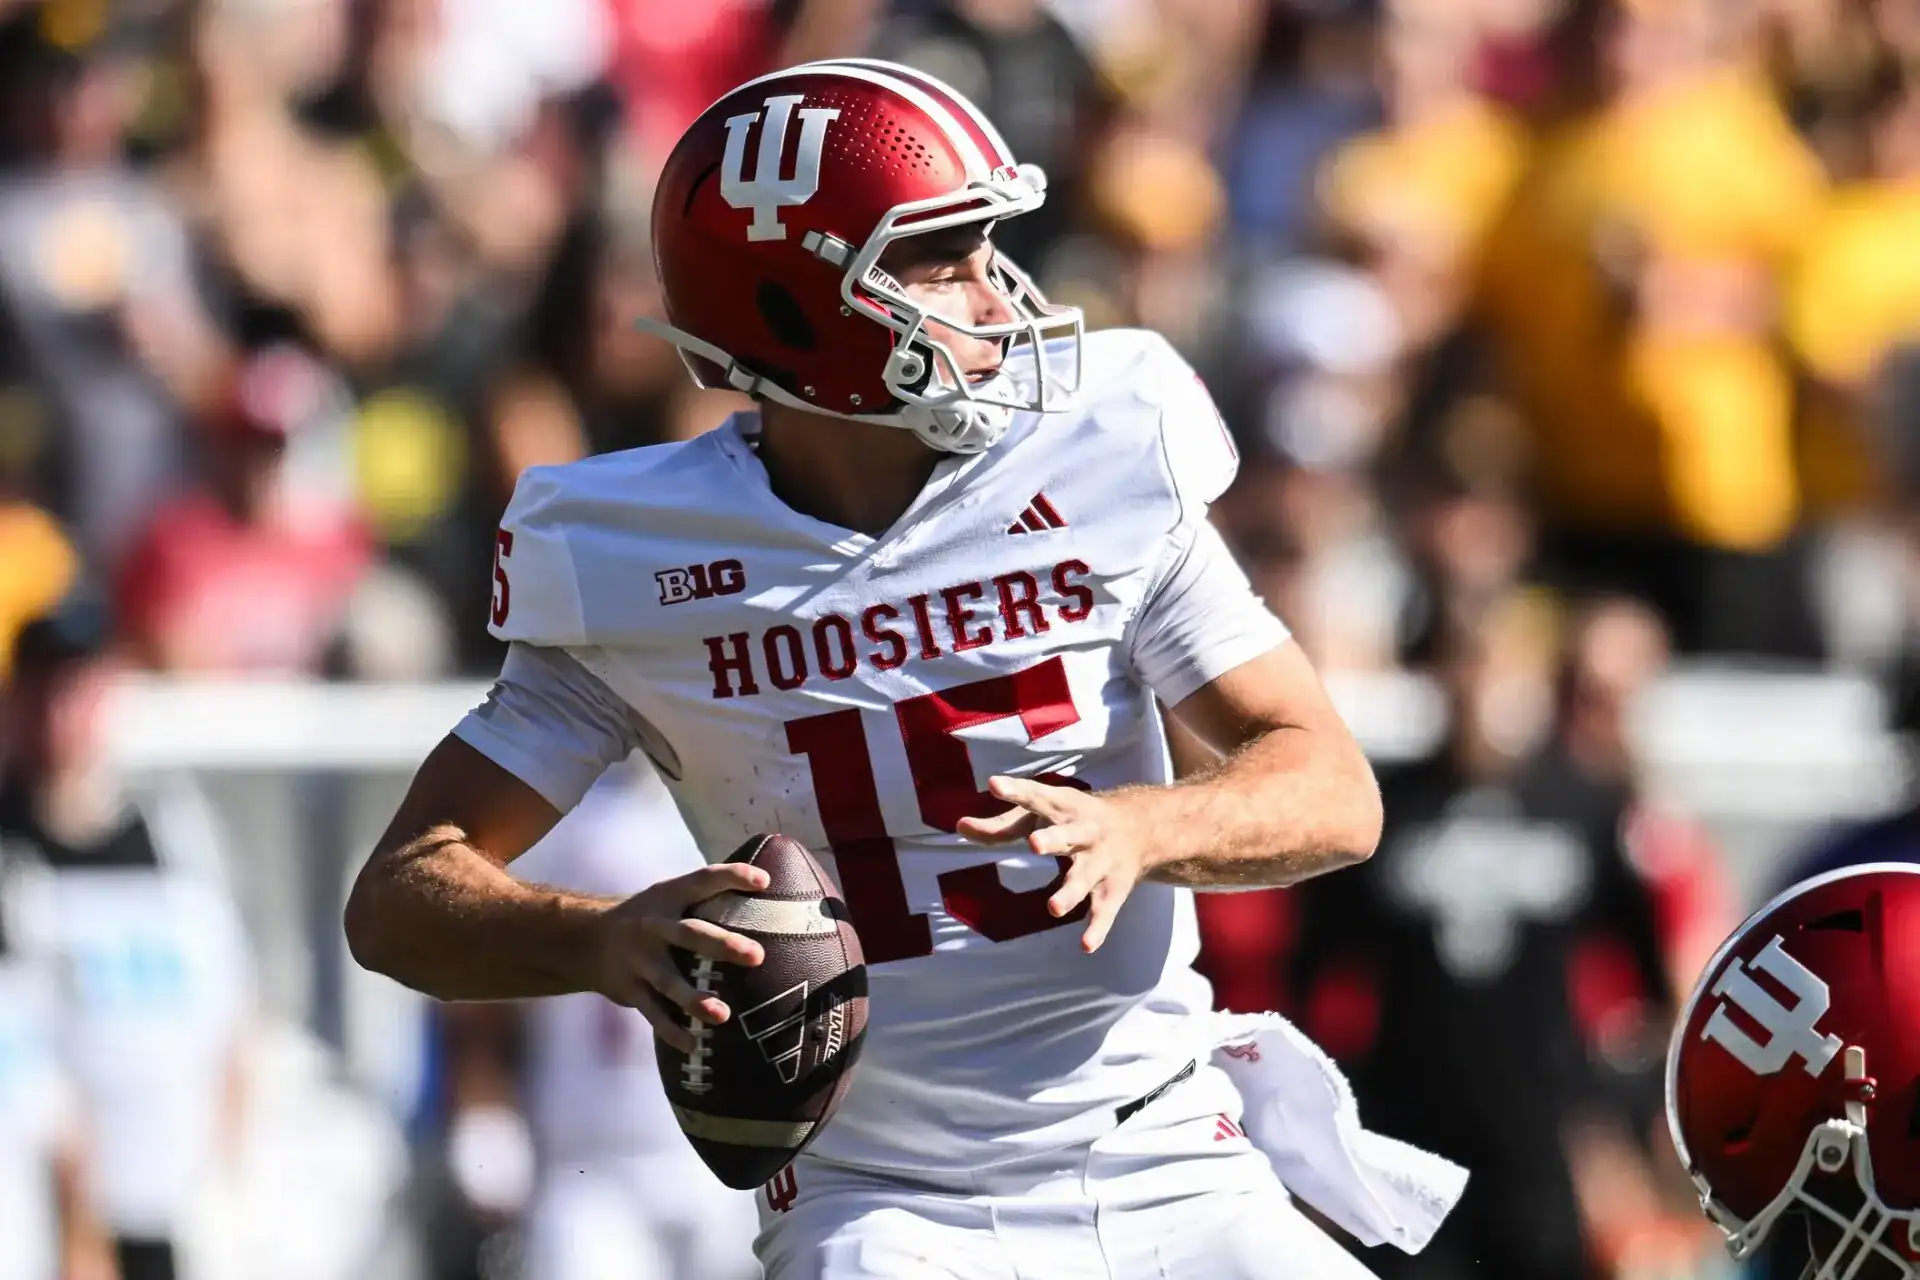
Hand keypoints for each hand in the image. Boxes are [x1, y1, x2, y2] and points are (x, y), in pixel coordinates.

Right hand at [591, 863, 768, 1051]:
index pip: (703, 880)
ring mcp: (639, 959)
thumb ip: (706, 898)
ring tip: (722, 1015)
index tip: (763, 882)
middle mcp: (653, 926)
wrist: (583, 940)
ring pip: (669, 980)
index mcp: (668, 896)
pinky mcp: (630, 989)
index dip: (732, 877)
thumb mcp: (668, 896)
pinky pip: (653, 1013)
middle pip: (689, 934)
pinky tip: (693, 1044)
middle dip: (722, 945)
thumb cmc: (649, 918)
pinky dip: (672, 1030)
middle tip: (757, 957)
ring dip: (694, 998)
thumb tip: (767, 893)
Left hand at [955, 776, 1155, 953]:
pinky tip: (1086, 946)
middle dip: (1053, 840)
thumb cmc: (1072, 819)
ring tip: (1052, 908)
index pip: (1036, 797)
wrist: (1141, 828)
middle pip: (1067, 836)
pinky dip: (1098, 929)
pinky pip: (1104, 911)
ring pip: (1085, 878)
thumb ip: (1001, 826)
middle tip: (1034, 845)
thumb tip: (959, 826)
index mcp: (1063, 807)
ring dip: (1070, 892)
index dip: (1016, 791)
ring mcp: (1100, 862)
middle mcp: (1084, 832)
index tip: (994, 785)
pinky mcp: (1112, 890)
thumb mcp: (1039, 816)